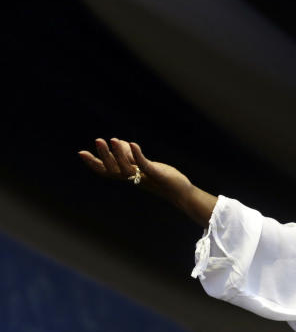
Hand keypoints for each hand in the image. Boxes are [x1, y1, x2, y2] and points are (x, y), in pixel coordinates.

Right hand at [78, 138, 192, 205]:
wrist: (180, 191)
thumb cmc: (160, 177)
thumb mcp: (143, 164)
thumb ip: (130, 156)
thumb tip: (119, 142)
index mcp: (127, 176)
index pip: (106, 170)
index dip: (93, 163)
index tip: (81, 152)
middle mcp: (133, 178)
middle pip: (113, 169)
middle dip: (104, 155)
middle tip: (98, 140)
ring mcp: (144, 177)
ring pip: (127, 168)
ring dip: (119, 154)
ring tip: (113, 139)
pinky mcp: (156, 174)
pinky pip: (145, 165)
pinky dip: (138, 155)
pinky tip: (134, 144)